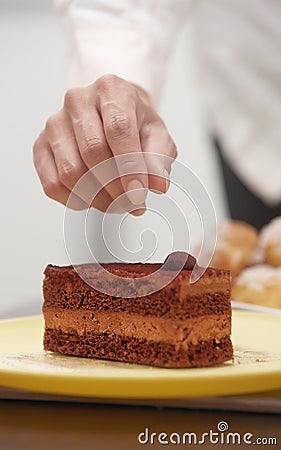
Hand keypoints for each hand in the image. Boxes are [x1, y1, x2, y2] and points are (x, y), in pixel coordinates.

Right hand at [33, 75, 176, 213]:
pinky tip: (93, 197)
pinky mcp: (40, 146)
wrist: (112, 116)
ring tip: (116, 202)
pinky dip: (76, 200)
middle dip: (115, 188)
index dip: (129, 167)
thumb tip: (158, 185)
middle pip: (93, 152)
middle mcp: (78, 100)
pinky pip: (52, 185)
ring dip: (97, 198)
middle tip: (132, 204)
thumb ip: (159, 159)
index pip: (118, 128)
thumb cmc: (135, 125)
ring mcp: (55, 123)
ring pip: (70, 173)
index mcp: (111, 89)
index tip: (139, 194)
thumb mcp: (157, 136)